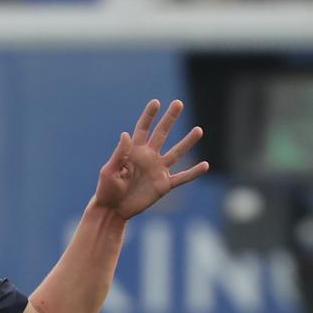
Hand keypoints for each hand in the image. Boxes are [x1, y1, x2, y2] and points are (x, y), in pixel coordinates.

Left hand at [92, 100, 206, 220]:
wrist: (112, 210)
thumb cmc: (106, 189)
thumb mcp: (109, 171)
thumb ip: (119, 153)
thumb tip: (125, 134)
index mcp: (134, 151)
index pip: (143, 128)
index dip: (149, 115)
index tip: (156, 102)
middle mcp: (148, 157)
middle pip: (162, 134)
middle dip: (170, 118)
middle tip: (178, 103)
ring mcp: (158, 170)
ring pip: (176, 152)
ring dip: (187, 141)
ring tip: (199, 130)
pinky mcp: (163, 185)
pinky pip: (182, 178)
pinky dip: (193, 173)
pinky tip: (205, 165)